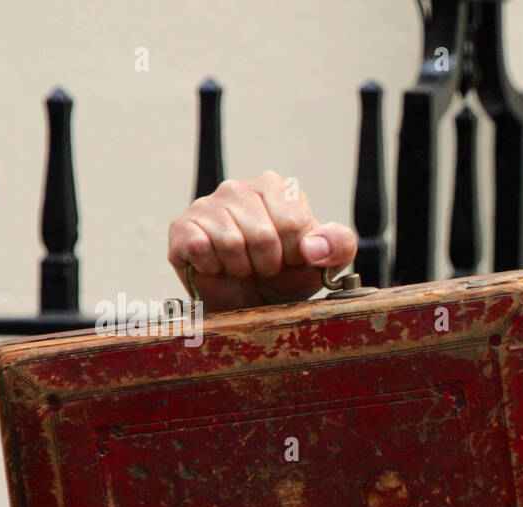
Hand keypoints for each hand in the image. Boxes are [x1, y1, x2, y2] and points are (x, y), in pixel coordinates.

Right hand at [167, 170, 357, 311]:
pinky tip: (217, 266)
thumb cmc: (286, 278)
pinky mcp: (182, 226)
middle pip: (263, 235)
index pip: (293, 223)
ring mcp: (208, 204)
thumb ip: (339, 245)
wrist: (248, 303)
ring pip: (231, 243)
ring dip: (241, 269)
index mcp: (276, 188)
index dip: (294, 255)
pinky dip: (212, 268)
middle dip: (268, 265)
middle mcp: (239, 188)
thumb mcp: (325, 263)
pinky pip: (199, 248)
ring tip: (242, 267)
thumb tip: (313, 246)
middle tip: (263, 267)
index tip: (289, 260)